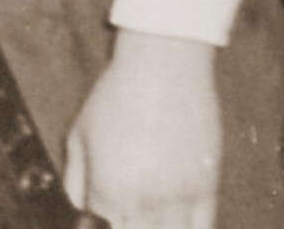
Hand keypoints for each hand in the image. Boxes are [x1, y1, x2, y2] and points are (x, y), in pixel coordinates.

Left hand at [65, 31, 221, 228]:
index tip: (101, 219)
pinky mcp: (208, 192)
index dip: (97, 226)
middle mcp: (143, 202)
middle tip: (125, 214)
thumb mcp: (79, 135)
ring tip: (148, 215)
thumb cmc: (116, 98)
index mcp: (107, 190)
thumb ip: (76, 180)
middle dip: (125, 227)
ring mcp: (178, 200)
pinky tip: (175, 221)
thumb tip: (80, 210)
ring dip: (156, 228)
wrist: (163, 71)